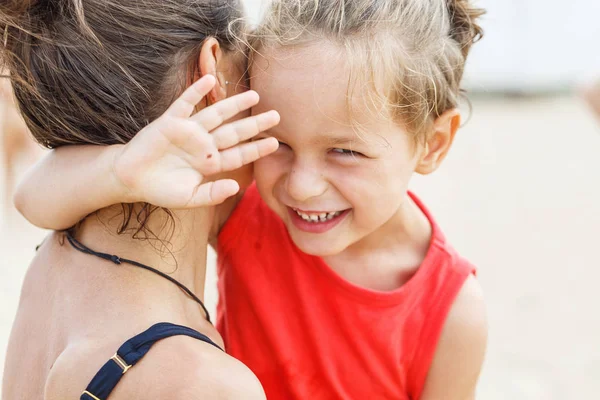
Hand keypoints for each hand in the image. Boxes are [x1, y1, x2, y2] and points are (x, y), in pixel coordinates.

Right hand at [113, 75, 278, 207]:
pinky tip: (210, 80)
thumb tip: (236, 187)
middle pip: (234, 131)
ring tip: (254, 95)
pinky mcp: (170, 122)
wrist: (130, 180)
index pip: (238, 154)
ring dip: (234, 104)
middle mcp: (203, 144)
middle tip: (276, 115)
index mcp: (210, 163)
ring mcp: (188, 131)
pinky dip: (196, 91)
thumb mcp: (189, 198)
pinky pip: (185, 103)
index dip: (256, 149)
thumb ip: (212, 194)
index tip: (275, 143)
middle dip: (255, 124)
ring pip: (216, 114)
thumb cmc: (161, 190)